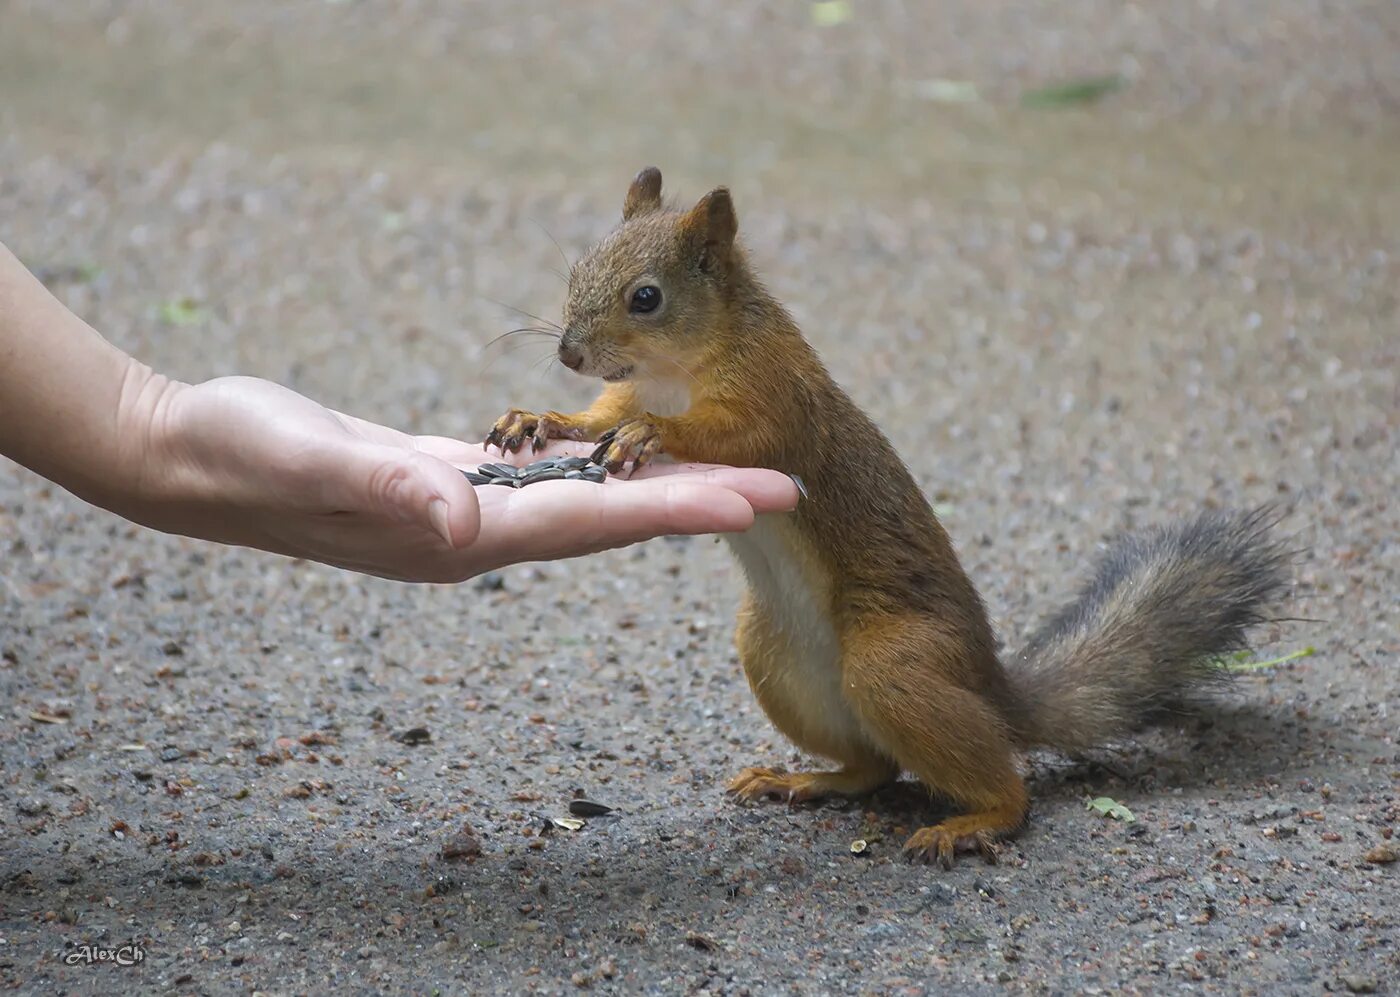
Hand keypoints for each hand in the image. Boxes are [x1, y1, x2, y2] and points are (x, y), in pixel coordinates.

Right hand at [135, 376, 796, 581]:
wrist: (191, 459)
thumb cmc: (241, 457)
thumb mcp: (309, 463)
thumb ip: (386, 488)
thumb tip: (463, 522)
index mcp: (463, 535)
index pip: (597, 521)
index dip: (679, 507)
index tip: (756, 498)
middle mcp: (479, 532)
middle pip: (614, 517)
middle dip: (700, 499)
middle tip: (788, 485)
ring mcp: (467, 510)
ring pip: (589, 498)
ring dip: (661, 482)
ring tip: (732, 467)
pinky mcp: (450, 479)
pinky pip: (545, 477)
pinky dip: (598, 463)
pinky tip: (629, 447)